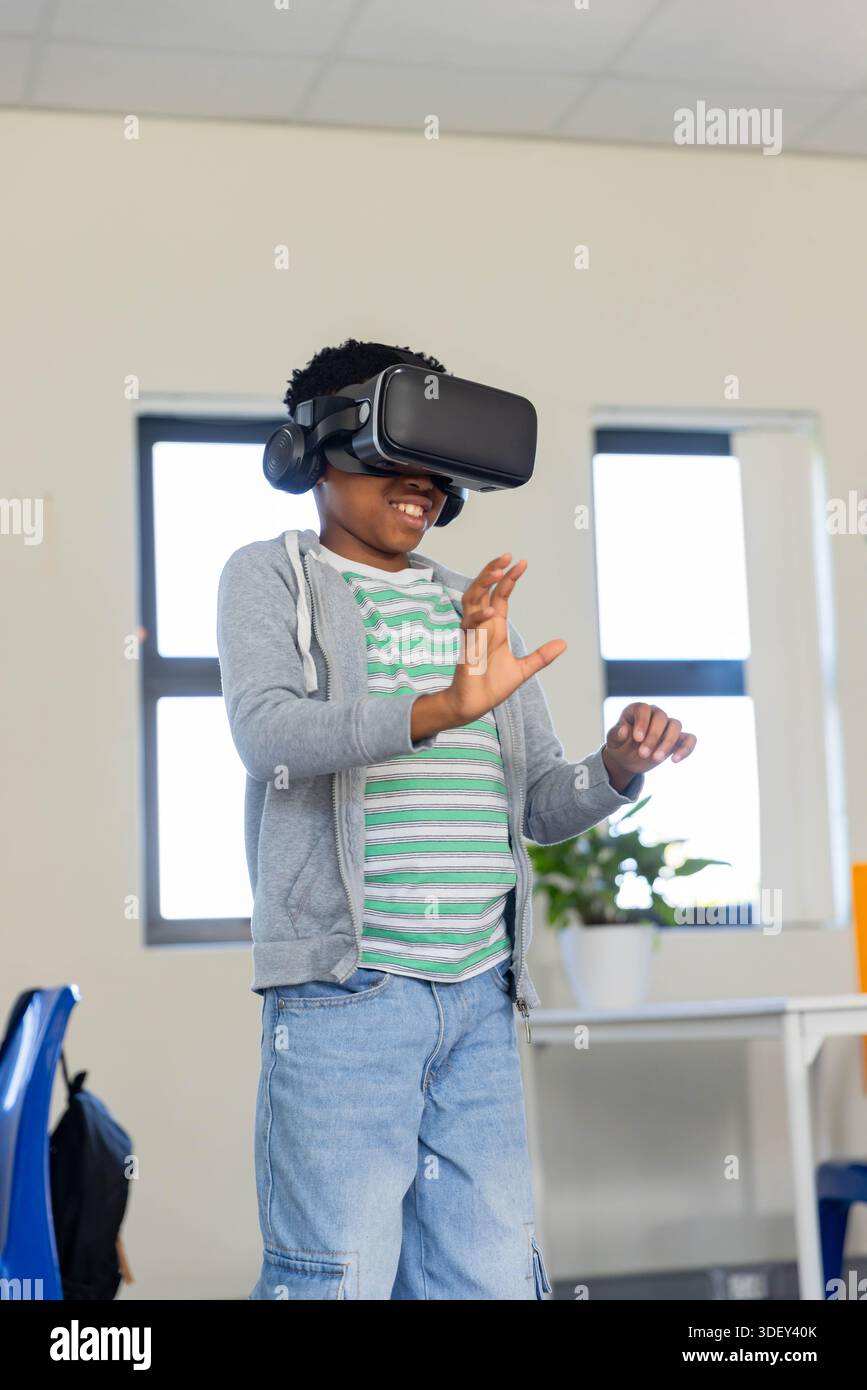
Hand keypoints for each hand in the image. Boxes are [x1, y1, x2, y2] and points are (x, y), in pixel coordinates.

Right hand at [443, 553, 566, 724]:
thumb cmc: (492, 687)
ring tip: (497, 571)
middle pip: (483, 589)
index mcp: (494, 627)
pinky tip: (492, 610)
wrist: (473, 705)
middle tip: (507, 556)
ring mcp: (472, 633)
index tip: (521, 563)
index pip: (500, 595)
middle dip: (493, 571)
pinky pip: (469, 624)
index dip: (509, 578)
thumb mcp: (523, 669)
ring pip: (472, 599)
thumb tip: (564, 643)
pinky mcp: (466, 646)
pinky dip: (479, 616)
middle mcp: (482, 625)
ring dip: (482, 583)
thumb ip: (542, 656)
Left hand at [602, 702, 696, 791]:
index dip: (642, 722)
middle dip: (653, 737)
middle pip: (661, 717)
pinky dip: (686, 748)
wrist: (628, 759)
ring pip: (676, 725)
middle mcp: (655, 714)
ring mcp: (668, 726)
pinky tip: (675, 760)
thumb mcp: (613, 741)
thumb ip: (616, 735)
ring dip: (668, 743)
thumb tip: (623, 730)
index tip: (637, 739)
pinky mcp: (678, 739)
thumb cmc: (620, 746)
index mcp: (637, 710)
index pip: (644, 709)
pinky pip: (689, 739)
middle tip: (642, 754)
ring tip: (656, 759)